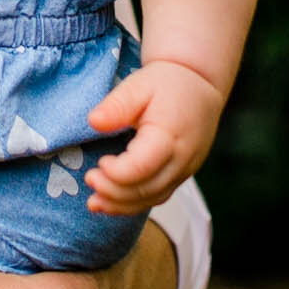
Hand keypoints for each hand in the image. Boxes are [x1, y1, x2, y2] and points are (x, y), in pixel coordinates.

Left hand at [85, 58, 222, 213]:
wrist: (199, 85)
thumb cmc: (166, 83)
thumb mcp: (138, 85)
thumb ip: (117, 105)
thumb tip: (93, 122)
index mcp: (169, 136)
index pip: (142, 167)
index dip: (116, 173)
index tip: (99, 163)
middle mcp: (181, 159)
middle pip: (146, 189)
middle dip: (114, 192)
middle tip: (89, 180)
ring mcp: (184, 170)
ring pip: (152, 198)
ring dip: (121, 205)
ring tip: (94, 201)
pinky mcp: (181, 175)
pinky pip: (158, 196)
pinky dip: (134, 204)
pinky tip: (111, 202)